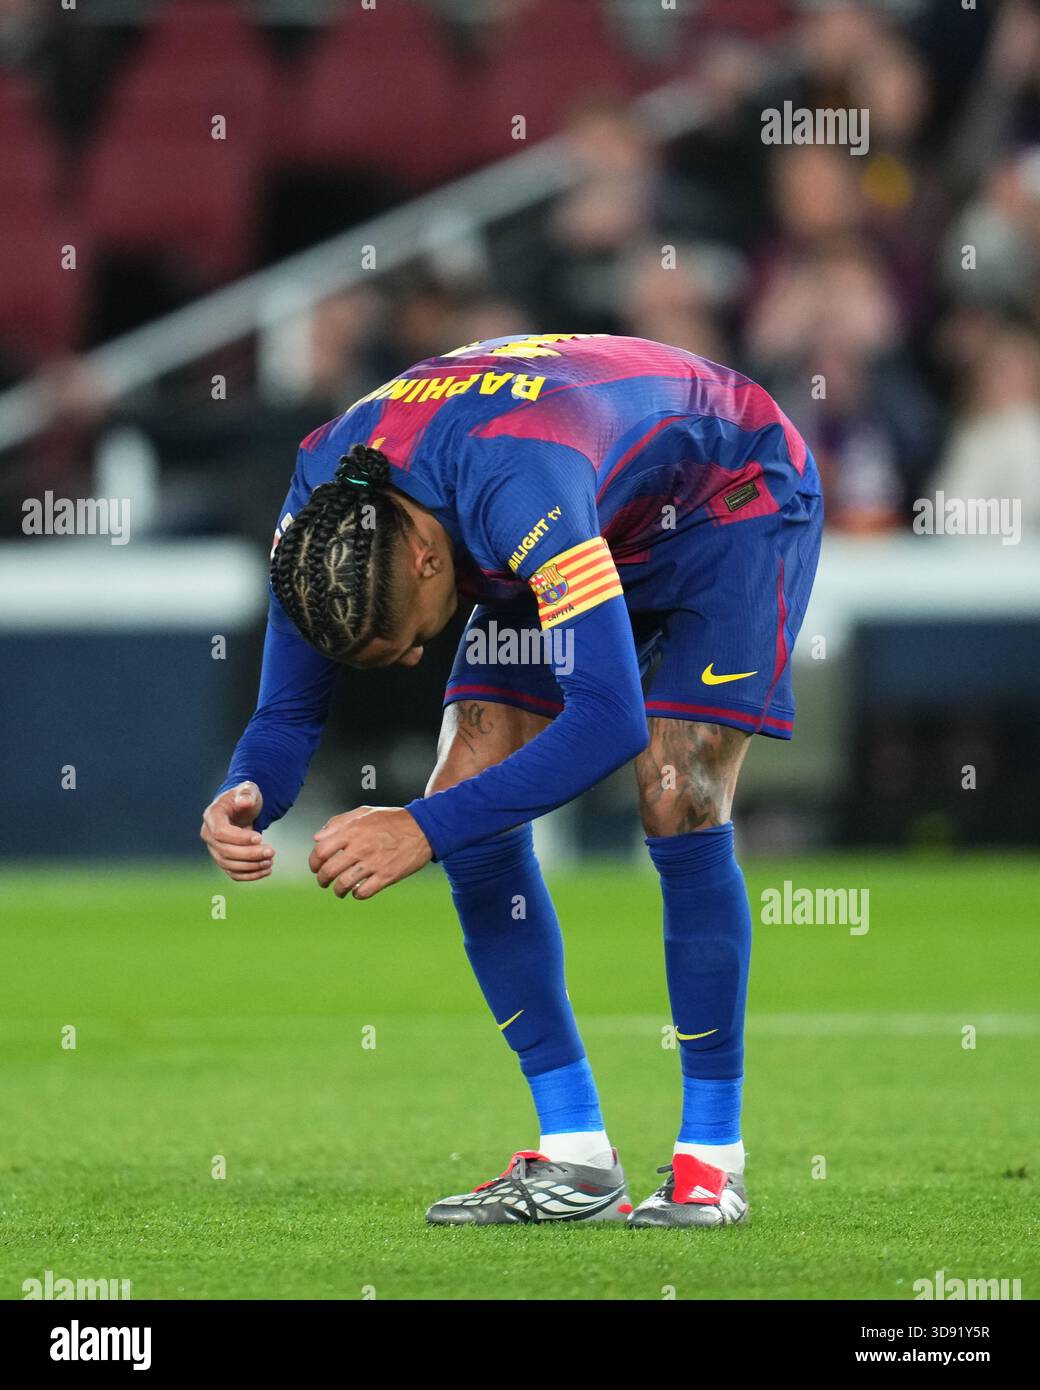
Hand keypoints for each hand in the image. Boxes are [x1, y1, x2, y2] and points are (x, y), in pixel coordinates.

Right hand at [200, 780, 275, 880]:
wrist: (242, 808)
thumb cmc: (245, 797)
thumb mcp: (248, 789)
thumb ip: (246, 793)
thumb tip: (245, 802)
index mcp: (212, 815)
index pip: (221, 832)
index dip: (240, 838)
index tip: (260, 837)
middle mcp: (209, 834)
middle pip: (225, 851)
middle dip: (250, 854)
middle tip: (271, 851)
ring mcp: (214, 849)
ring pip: (229, 865)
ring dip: (251, 866)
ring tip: (270, 861)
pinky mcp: (224, 859)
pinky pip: (233, 873)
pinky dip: (250, 875)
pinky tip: (266, 870)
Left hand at [309, 806, 431, 899]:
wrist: (423, 828)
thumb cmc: (392, 820)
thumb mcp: (364, 813)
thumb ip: (338, 822)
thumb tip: (317, 838)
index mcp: (352, 831)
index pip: (321, 851)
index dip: (314, 862)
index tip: (316, 867)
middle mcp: (360, 847)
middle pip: (329, 871)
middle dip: (322, 880)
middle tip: (324, 882)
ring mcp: (373, 863)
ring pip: (343, 884)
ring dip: (337, 891)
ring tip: (339, 891)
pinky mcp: (386, 876)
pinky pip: (363, 892)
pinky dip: (356, 895)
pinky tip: (358, 891)